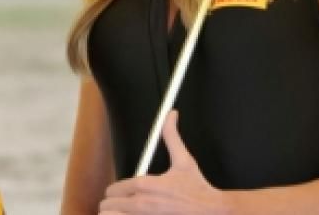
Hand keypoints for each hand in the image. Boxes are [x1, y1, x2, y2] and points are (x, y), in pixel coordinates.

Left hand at [98, 111, 229, 213]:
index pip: (113, 190)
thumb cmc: (197, 188)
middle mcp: (141, 205)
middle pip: (107, 206)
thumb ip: (172, 136)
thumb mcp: (185, 160)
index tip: (121, 192)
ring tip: (122, 214)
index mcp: (145, 186)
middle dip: (112, 205)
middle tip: (121, 204)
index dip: (116, 191)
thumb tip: (171, 114)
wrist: (211, 211)